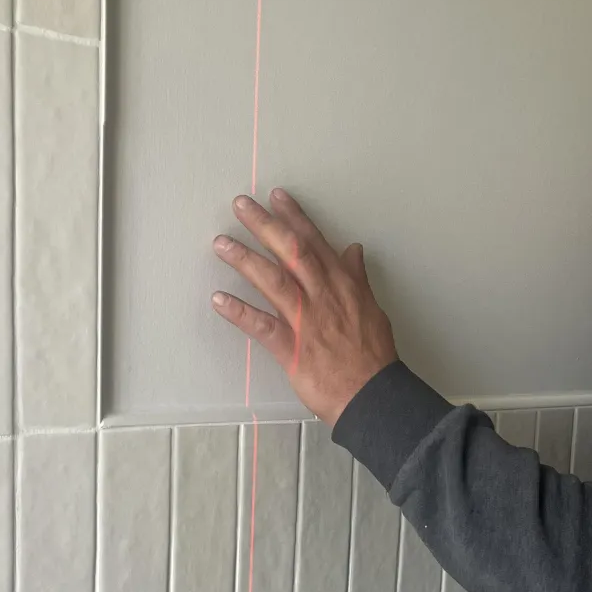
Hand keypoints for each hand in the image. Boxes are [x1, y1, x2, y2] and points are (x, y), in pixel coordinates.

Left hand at [211, 188, 397, 425]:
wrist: (373, 394)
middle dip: (264, 226)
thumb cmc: (373, 356)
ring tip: (221, 243)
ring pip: (273, 281)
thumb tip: (353, 250)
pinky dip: (239, 313)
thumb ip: (357, 278)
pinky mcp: (292, 349)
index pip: (315, 242)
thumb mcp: (372, 308)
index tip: (276, 197)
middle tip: (240, 205)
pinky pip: (262, 326)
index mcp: (343, 285)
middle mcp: (323, 296)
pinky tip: (218, 300)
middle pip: (291, 252)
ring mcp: (306, 321)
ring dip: (245, 260)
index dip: (294, 217)